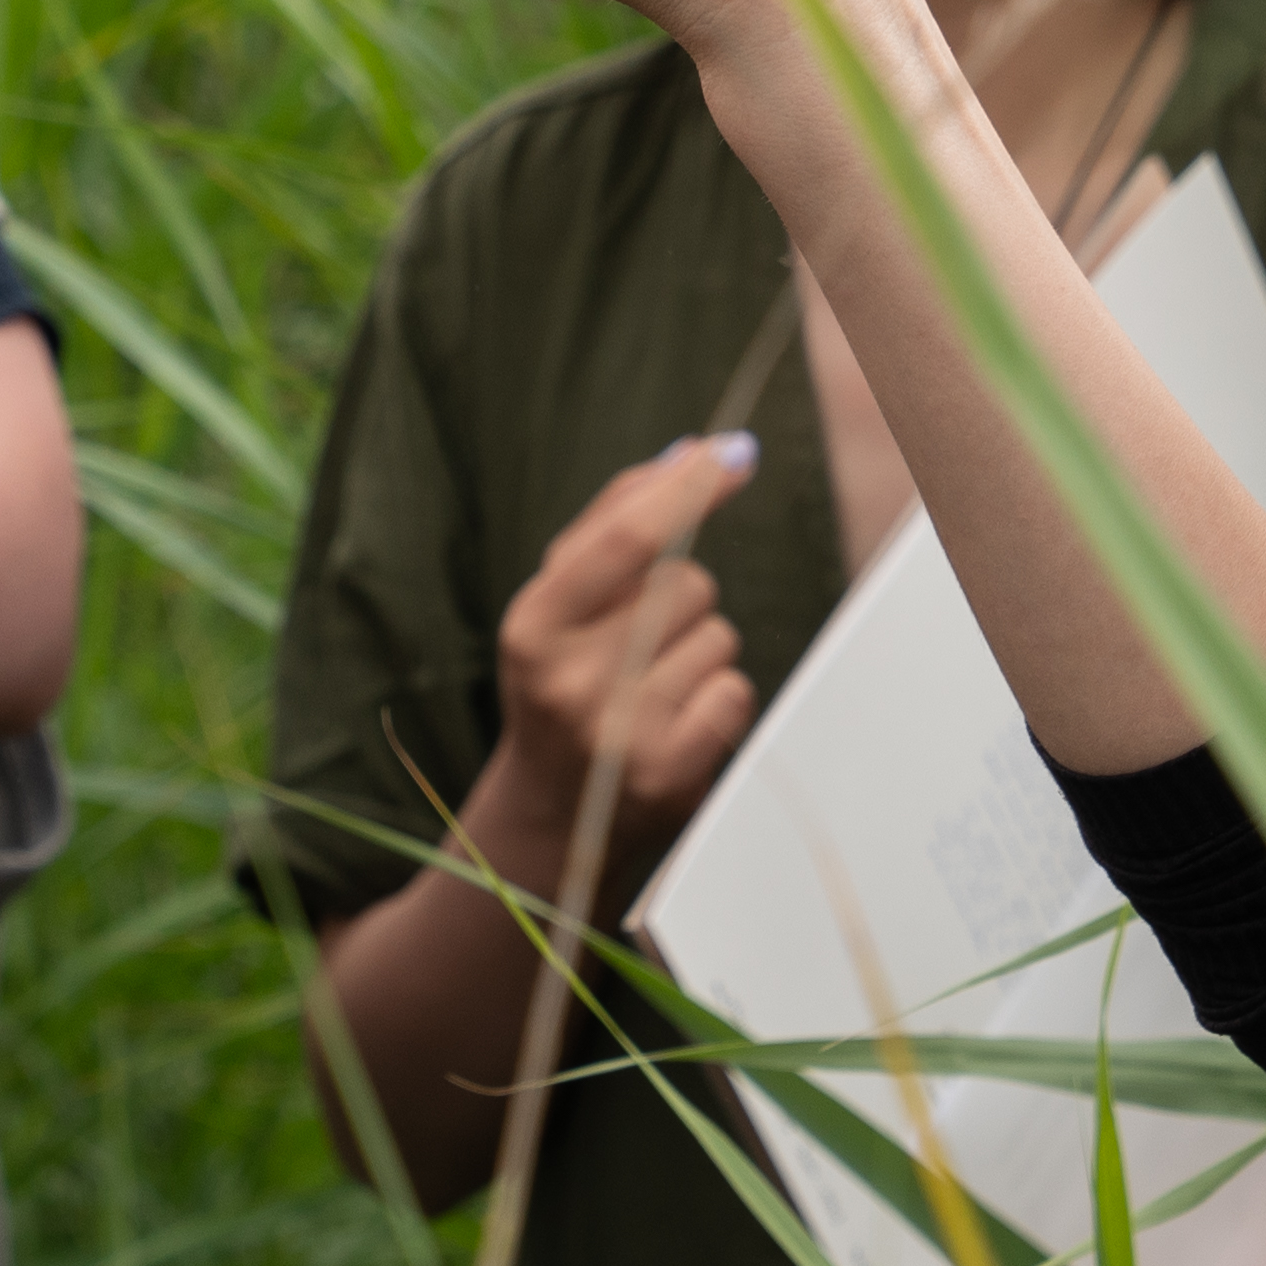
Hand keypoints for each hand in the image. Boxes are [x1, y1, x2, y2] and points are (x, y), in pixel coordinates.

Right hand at [453, 435, 761, 881]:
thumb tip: (689, 452)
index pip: (624, 541)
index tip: (733, 454)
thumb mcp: (559, 603)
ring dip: (699, 649)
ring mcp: (619, 733)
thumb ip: (614, 523)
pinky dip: (717, 697)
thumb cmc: (561, 680)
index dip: (685, 491)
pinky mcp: (668, 774)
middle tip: (636, 641)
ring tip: (649, 685)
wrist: (553, 813)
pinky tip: (675, 721)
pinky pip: (735, 690)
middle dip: (679, 596)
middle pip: (686, 583)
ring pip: (718, 635)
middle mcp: (567, 681)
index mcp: (531, 627)